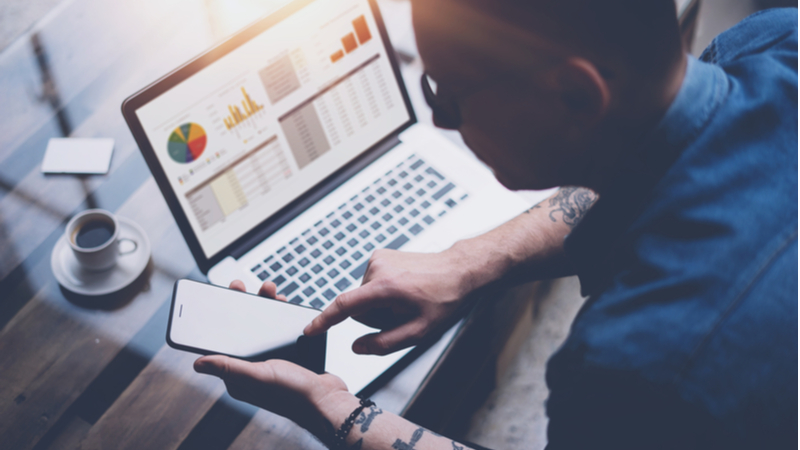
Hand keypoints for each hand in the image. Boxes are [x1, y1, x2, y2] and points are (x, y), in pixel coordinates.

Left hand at [194, 281, 354, 437]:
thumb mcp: (258, 376)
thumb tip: (198, 363)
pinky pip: (279, 332)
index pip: (223, 342)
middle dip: (242, 306)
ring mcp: (271, 362)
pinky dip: (281, 317)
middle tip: (242, 287)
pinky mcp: (288, 357)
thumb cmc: (294, 395)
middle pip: (242, 330)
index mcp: (239, 376)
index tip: (220, 297)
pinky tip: (285, 307)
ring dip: (264, 307)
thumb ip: (229, 367)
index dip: (220, 318)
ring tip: (270, 293)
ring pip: (262, 328)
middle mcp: (253, 369)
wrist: (328, 400)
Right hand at [304, 247, 474, 355]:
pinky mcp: (380, 255)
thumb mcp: (419, 331)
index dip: (324, 320)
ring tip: (407, 300)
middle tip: (403, 314)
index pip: (344, 305)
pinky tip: (404, 290)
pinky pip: (371, 284)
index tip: (309, 329)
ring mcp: (378, 259)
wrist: (457, 269)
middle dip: (375, 317)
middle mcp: (377, 268)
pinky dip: (383, 291)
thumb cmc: (443, 298)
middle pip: (359, 307)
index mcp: (385, 287)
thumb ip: (384, 343)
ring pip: (365, 296)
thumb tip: (357, 347)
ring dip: (380, 304)